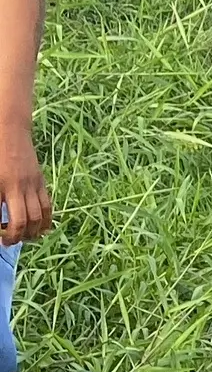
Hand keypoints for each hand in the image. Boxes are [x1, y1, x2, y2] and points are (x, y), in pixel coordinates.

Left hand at [0, 127, 51, 245]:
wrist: (9, 128)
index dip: (0, 230)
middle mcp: (16, 187)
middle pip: (21, 222)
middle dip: (15, 237)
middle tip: (8, 242)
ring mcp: (31, 185)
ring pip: (37, 217)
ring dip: (32, 232)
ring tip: (24, 238)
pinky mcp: (40, 182)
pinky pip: (47, 206)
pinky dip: (46, 221)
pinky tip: (41, 229)